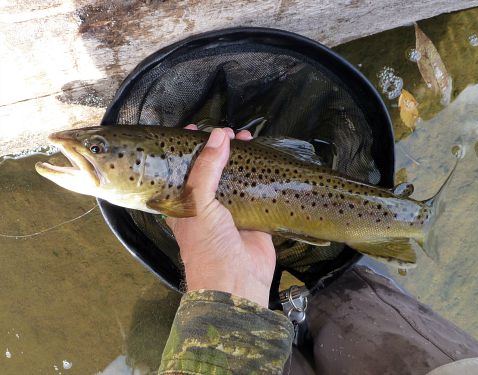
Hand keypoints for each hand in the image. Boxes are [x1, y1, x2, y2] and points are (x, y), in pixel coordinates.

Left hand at [165, 126, 275, 306]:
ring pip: (234, 177)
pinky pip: (255, 190)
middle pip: (210, 170)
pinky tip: (264, 160)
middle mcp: (204, 205)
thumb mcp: (197, 204)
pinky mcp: (252, 216)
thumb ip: (205, 169)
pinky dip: (260, 175)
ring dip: (240, 158)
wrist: (236, 282)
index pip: (182, 169)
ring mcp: (229, 210)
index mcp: (183, 204)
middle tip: (228, 132)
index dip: (187, 149)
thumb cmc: (207, 245)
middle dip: (218, 149)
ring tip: (247, 138)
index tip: (194, 128)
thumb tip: (218, 136)